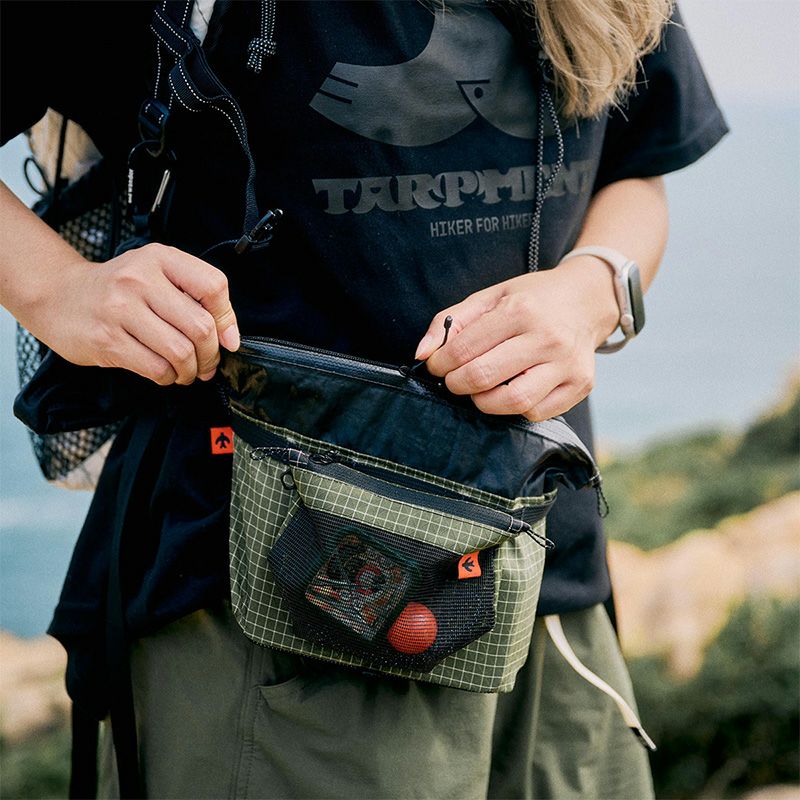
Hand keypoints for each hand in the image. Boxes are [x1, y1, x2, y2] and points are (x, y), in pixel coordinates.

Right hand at [36, 243, 238, 385]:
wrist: (58, 295)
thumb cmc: (117, 289)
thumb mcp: (155, 274)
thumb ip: (193, 296)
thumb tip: (230, 337)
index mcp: (160, 258)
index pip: (212, 286)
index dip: (227, 319)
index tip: (227, 340)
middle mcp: (140, 279)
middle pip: (200, 326)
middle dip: (211, 354)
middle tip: (207, 364)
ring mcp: (120, 310)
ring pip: (180, 351)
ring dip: (191, 370)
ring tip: (187, 371)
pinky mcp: (106, 340)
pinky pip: (156, 368)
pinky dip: (168, 377)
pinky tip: (165, 373)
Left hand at [414, 258, 618, 420]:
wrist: (587, 301)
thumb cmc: (532, 300)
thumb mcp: (490, 296)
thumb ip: (451, 320)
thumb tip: (422, 354)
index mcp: (521, 310)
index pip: (465, 348)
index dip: (440, 362)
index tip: (436, 365)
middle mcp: (547, 338)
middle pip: (484, 377)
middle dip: (457, 384)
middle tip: (454, 380)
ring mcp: (567, 364)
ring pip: (513, 401)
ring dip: (484, 402)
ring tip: (479, 389)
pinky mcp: (580, 385)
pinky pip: (537, 412)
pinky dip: (515, 408)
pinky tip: (510, 390)